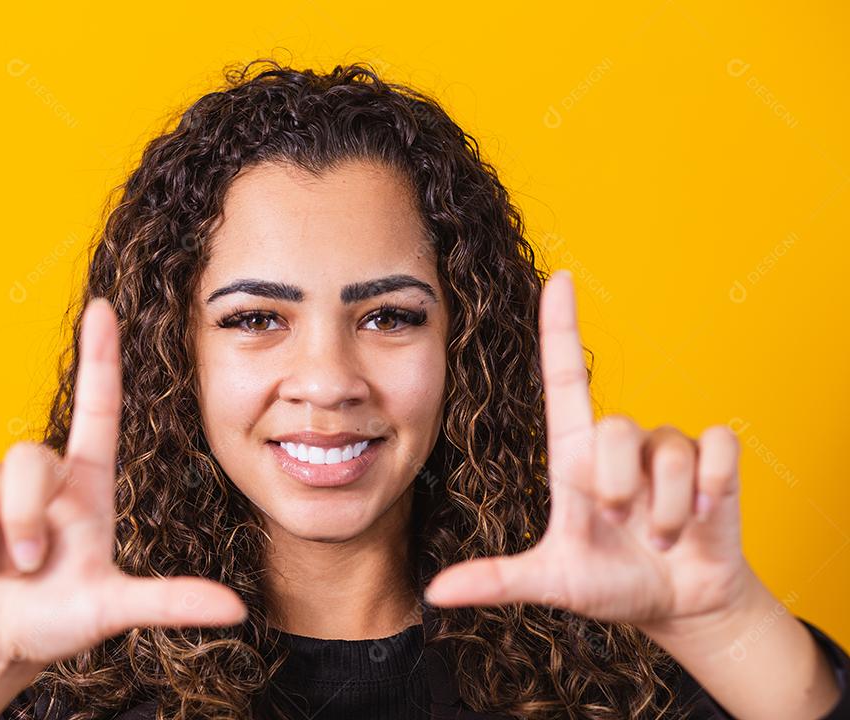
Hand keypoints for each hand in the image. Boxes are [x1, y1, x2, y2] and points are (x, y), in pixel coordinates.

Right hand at [0, 297, 247, 668]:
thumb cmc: (62, 617)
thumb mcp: (113, 609)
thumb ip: (169, 602)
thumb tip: (236, 612)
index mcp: (88, 486)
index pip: (98, 408)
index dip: (101, 358)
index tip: (105, 308)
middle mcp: (43, 479)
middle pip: (26, 455)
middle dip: (22, 518)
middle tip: (31, 566)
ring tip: (1, 569)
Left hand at [424, 270, 754, 635]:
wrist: (677, 605)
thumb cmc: (610, 582)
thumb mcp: (552, 582)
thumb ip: (496, 580)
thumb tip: (435, 593)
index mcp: (574, 457)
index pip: (565, 377)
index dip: (561, 327)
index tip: (558, 279)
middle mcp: (620, 442)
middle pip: (617, 427)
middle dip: (621, 489)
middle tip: (625, 526)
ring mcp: (668, 449)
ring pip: (669, 454)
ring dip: (666, 512)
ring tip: (661, 536)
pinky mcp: (716, 459)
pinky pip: (718, 451)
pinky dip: (711, 493)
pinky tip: (703, 517)